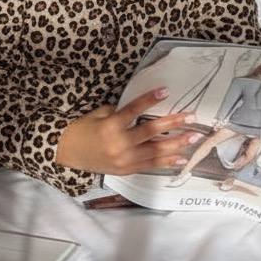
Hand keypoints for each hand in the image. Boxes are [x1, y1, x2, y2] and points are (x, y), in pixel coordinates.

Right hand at [55, 88, 201, 175]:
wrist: (67, 153)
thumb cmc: (83, 129)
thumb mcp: (98, 115)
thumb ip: (120, 113)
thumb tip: (142, 112)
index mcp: (110, 126)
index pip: (134, 110)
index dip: (149, 99)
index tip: (165, 91)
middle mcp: (120, 144)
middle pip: (151, 132)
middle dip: (173, 124)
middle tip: (191, 117)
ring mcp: (125, 159)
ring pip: (156, 151)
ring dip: (177, 144)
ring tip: (194, 137)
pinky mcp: (127, 169)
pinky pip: (151, 165)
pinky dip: (168, 162)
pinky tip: (182, 158)